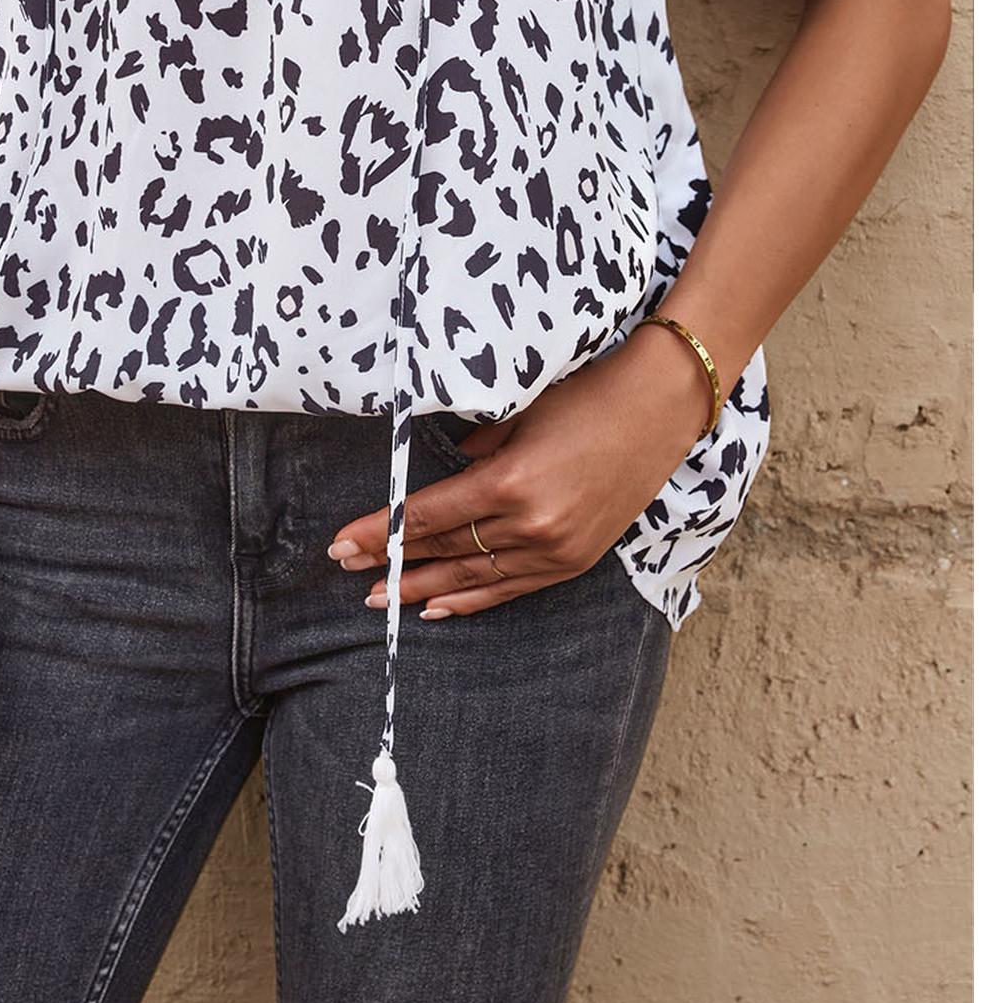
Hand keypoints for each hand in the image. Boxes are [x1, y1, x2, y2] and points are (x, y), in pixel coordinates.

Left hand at [327, 323, 711, 616]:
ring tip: (378, 599)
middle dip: (391, 562)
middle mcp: (531, 525)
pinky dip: (472, 600)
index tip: (341, 543)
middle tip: (346, 570)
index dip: (381, 533)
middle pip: (444, 551)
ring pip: (473, 578)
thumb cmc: (586, 395)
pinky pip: (512, 589)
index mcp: (509, 483)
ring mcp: (555, 549)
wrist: (661, 408)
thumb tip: (447, 477)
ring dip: (422, 588)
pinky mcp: (575, 560)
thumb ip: (475, 453)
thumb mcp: (518, 414)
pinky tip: (437, 608)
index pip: (427, 517)